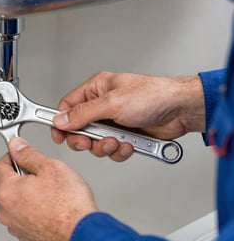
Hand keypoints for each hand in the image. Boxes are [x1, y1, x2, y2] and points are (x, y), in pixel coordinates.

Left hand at [0, 137, 97, 240]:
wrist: (82, 235)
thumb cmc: (69, 205)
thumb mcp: (50, 167)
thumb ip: (28, 154)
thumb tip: (16, 147)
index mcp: (7, 191)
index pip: (0, 165)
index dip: (13, 155)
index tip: (23, 153)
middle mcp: (6, 212)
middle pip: (8, 184)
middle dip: (23, 175)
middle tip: (44, 175)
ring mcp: (15, 226)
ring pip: (18, 201)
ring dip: (30, 194)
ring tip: (52, 193)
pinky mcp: (27, 236)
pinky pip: (26, 216)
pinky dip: (35, 210)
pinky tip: (53, 207)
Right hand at [52, 72, 204, 161]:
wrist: (180, 110)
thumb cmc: (152, 95)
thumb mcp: (112, 103)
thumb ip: (83, 114)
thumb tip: (61, 120)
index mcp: (96, 89)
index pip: (68, 106)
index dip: (61, 122)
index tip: (59, 136)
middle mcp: (102, 105)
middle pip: (79, 128)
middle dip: (85, 139)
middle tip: (89, 142)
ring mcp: (113, 121)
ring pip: (95, 142)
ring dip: (104, 146)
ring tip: (116, 141)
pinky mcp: (125, 135)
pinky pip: (112, 149)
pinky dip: (119, 150)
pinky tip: (128, 145)